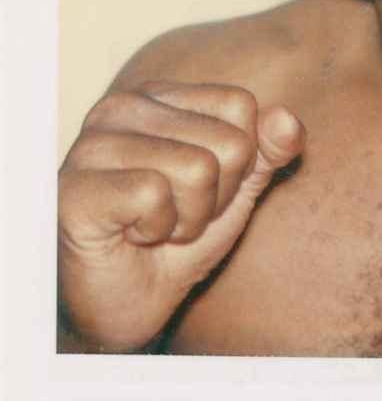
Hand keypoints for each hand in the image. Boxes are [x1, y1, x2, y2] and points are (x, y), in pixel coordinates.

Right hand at [58, 81, 303, 351]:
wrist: (127, 305)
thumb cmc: (176, 239)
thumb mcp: (236, 190)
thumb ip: (266, 151)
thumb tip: (289, 121)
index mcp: (161, 95)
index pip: (241, 104)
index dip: (239, 161)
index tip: (203, 189)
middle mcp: (123, 106)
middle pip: (228, 141)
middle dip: (216, 196)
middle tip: (175, 214)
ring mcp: (93, 143)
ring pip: (197, 168)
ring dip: (188, 217)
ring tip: (154, 225)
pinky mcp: (75, 186)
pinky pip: (155, 195)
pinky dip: (157, 229)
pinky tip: (130, 234)